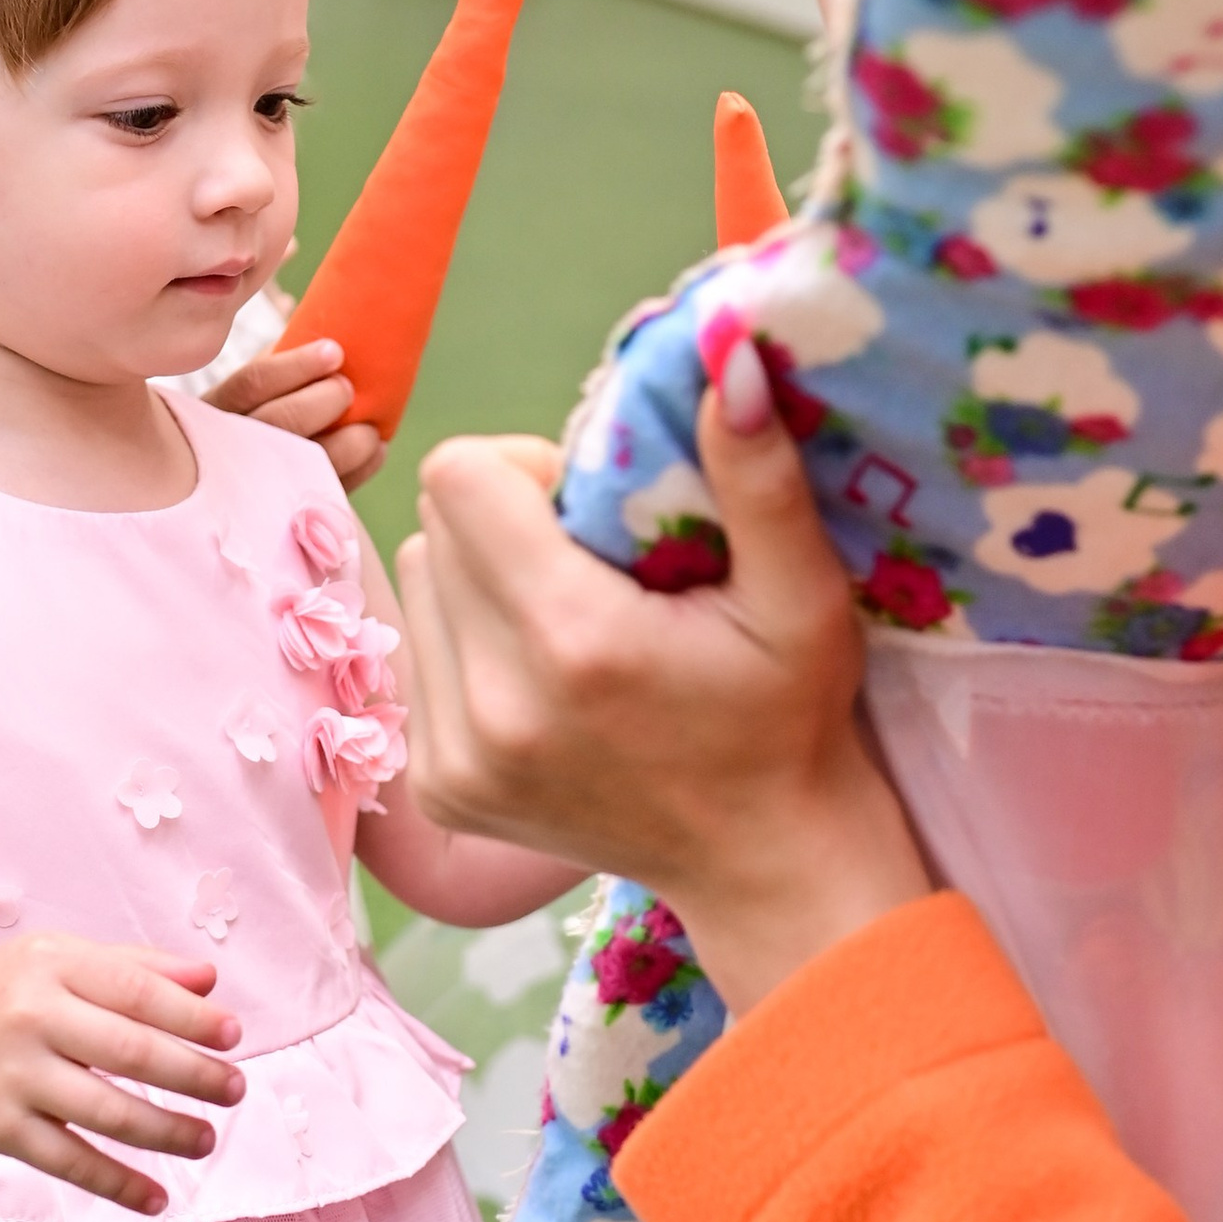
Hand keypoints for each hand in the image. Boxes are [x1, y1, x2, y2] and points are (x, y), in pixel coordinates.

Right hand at [0, 933, 244, 1219]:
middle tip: (235, 1089)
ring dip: (166, 1132)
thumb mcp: (60, 960)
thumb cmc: (4, 993)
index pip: (137, 992)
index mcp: (55, 966)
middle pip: (130, 1051)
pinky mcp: (0, 1129)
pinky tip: (157, 1197)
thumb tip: (210, 981)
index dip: (192, 1017)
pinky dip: (117, 1185)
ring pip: (106, 1112)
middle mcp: (33, 1018)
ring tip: (206, 1138)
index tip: (234, 1037)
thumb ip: (135, 967)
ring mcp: (15, 1077)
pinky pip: (69, 1162)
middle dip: (193, 1075)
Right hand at [208, 335, 386, 489]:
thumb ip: (278, 363)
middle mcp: (228, 447)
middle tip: (347, 389)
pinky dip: (360, 470)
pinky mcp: (288, 511)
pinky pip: (327, 492)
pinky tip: (377, 450)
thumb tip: (320, 332)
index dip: (294, 367)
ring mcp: (256, 485)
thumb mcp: (254, 389)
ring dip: (347, 443)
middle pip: (276, 423)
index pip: (251, 383)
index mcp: (217, 408)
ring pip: (302, 465)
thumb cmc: (260, 412)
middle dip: (321, 403)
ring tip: (371, 428)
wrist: (241, 480)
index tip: (334, 351)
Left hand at [398, 343, 930, 1010]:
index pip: (457, 477)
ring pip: (418, 586)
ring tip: (572, 623)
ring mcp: (455, 758)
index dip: (524, 470)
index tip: (594, 509)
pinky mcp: (438, 790)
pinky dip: (472, 647)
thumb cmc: (790, 717)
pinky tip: (549, 682)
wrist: (765, 862)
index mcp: (571, 642)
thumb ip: (760, 476)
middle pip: (433, 526)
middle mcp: (491, 705)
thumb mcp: (804, 595)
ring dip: (482, 581)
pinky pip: (419, 658)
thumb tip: (730, 358)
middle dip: (505, 522)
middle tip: (593, 566)